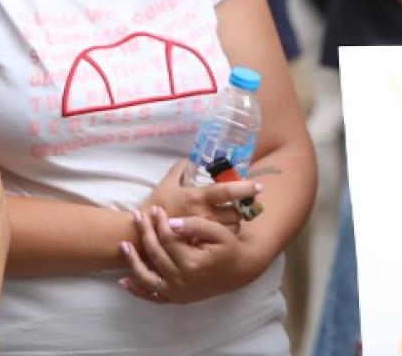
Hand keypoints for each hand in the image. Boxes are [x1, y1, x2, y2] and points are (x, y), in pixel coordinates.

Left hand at [117, 206, 265, 304]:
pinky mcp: (176, 298)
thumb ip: (196, 226)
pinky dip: (137, 290)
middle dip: (145, 233)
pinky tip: (124, 280)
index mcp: (192, 263)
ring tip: (123, 245)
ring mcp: (177, 292)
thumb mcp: (219, 233)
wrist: (241, 270)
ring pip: (146, 276)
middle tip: (137, 217)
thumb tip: (171, 223)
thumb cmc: (230, 248)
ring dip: (132, 261)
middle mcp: (181, 280)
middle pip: (155, 253)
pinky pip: (151, 296)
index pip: (168, 239)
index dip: (159, 222)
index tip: (155, 209)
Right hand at [140, 159, 256, 230]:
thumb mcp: (168, 182)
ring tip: (231, 218)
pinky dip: (225, 236)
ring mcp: (204, 232)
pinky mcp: (201, 244)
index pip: (227, 191)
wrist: (142, 232)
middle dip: (242, 209)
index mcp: (198, 197)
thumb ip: (181, 168)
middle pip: (237, 214)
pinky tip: (220, 232)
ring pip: (232, 229)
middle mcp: (204, 215)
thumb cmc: (156, 204)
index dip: (245, 188)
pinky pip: (221, 241)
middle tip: (243, 205)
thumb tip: (192, 158)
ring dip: (235, 223)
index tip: (259, 186)